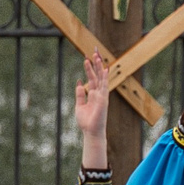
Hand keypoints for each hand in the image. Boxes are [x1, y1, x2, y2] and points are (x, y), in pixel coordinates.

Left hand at [74, 53, 111, 168]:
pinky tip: (104, 69)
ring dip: (98, 67)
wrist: (91, 132)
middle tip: (93, 51)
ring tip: (96, 55)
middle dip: (95, 64)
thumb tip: (79, 82)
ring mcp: (102, 96)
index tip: (87, 59)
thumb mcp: (79, 106)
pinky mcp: (103, 99)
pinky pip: (103, 85)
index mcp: (93, 95)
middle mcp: (98, 93)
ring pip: (100, 78)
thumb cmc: (86, 122)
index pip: (92, 78)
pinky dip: (104, 77)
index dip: (90, 68)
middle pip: (97, 75)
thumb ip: (80, 94)